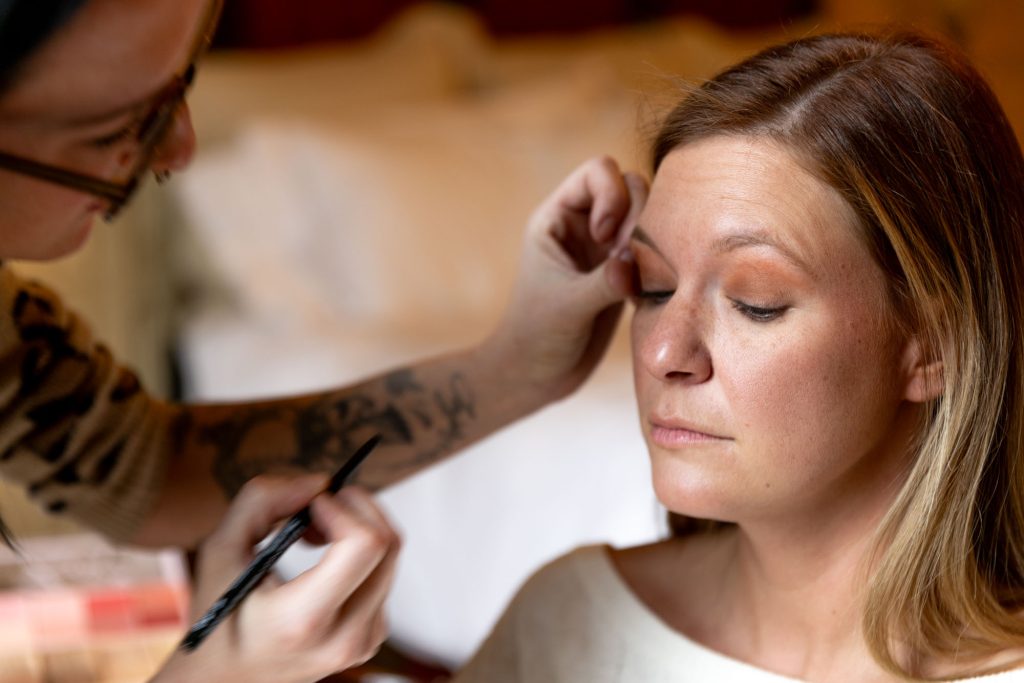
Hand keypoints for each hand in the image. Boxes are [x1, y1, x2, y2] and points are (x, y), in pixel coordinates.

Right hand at [152, 476, 399, 682]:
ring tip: (311, 532)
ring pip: (390, 554)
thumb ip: (262, 502)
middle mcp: (345, 636)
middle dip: (355, 507)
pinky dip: (361, 550)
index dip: (344, 507)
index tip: (313, 501)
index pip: (365, 545)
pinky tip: (323, 557)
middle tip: (314, 505)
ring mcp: (365, 641)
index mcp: (304, 619)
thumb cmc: (218, 612)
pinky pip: (384, 573)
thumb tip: (320, 481)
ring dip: (357, 525)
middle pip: (386, 543)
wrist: (224, 679)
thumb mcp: (219, 550)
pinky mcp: (373, 635)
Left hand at [486, 155, 647, 401]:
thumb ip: (603, 282)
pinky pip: (656, 253)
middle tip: (630, 262)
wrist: (536, 375)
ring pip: (648, 220)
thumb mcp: (566, 307)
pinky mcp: (624, 275)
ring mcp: (606, 250)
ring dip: (654, 243)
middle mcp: (584, 226)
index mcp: (558, 217)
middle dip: (640, 219)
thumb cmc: (535, 336)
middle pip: (632, 189)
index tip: (606, 239)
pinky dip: (660, 266)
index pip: (598, 172)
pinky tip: (644, 296)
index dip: (613, 195)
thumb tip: (635, 263)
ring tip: (641, 280)